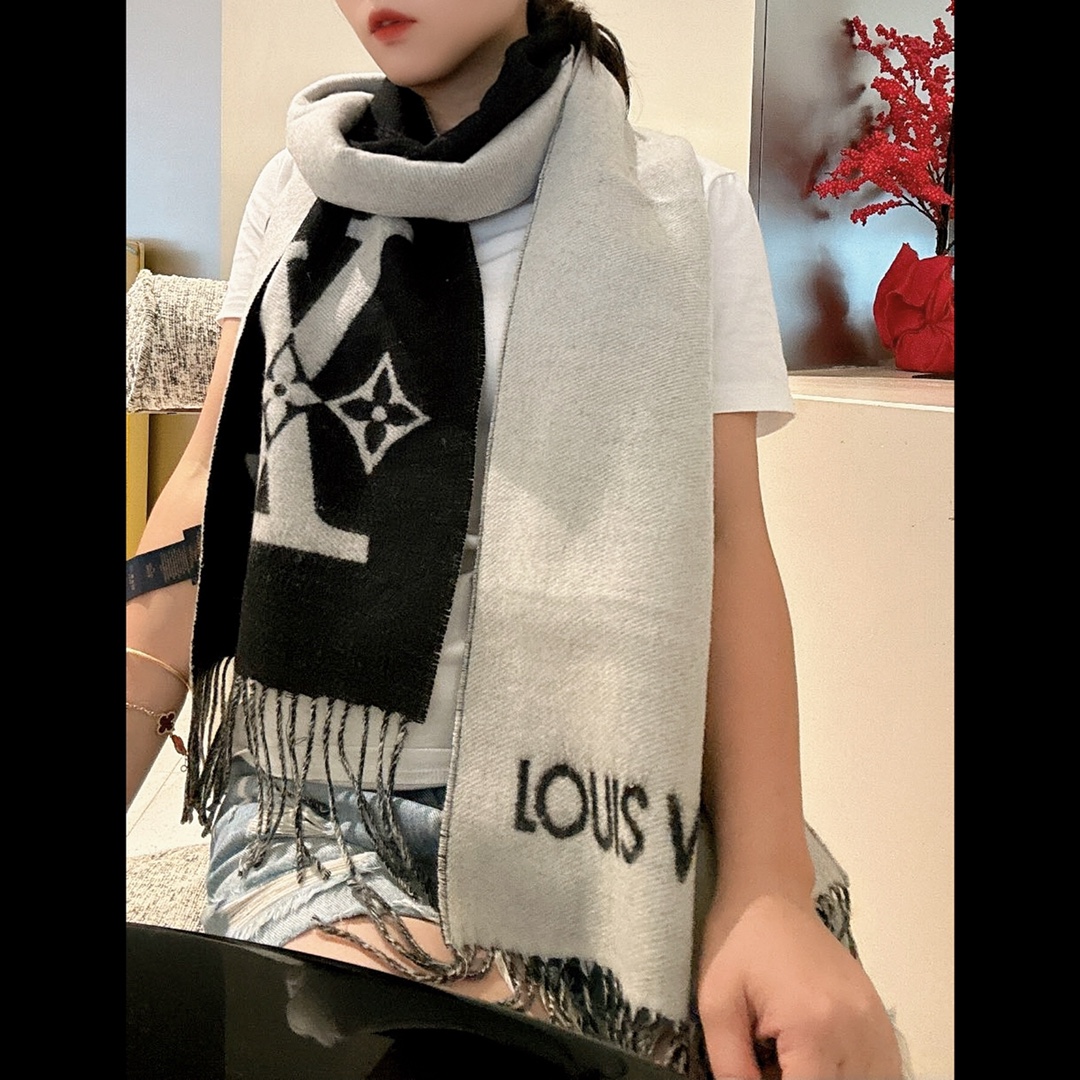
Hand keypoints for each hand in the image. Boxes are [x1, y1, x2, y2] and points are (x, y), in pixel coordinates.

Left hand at [696, 893, 902, 1079]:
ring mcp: (876, 1024)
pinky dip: (852, 1074)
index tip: (760, 1069)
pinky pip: (882, 1071)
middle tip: (770, 1058)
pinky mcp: (882, 1020)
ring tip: (793, 1056)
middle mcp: (856, 1029)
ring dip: (827, 1078)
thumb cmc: (738, 945)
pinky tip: (821, 1060)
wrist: (772, 898)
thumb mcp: (716, 1004)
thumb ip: (731, 1066)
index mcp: (813, 1025)